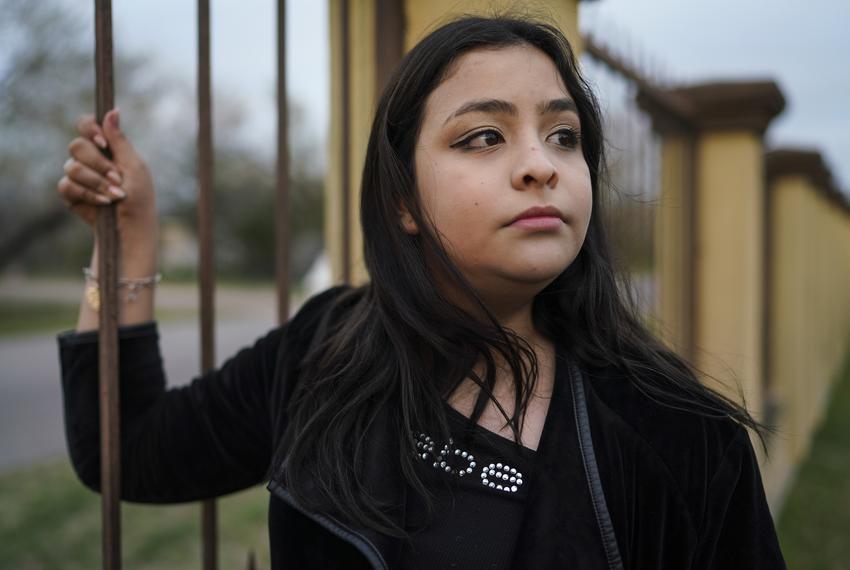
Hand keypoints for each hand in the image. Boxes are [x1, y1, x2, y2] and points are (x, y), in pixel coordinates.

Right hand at [57, 109, 156, 243]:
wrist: (131, 226)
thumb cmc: (139, 197)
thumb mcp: (134, 165)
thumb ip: (120, 140)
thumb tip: (112, 111)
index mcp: (106, 148)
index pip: (86, 125)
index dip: (90, 130)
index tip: (104, 144)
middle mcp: (89, 159)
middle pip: (77, 146)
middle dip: (99, 164)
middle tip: (117, 178)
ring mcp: (78, 175)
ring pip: (72, 166)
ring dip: (97, 182)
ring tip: (115, 194)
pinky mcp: (70, 193)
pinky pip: (66, 185)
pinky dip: (87, 194)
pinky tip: (103, 202)